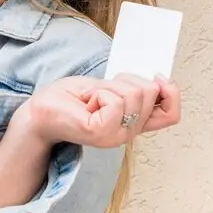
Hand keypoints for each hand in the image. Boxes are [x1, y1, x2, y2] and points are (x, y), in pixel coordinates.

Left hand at [15, 72, 180, 149]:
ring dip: (108, 86)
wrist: (40, 111)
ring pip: (134, 93)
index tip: (157, 77)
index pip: (171, 114)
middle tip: (101, 91)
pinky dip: (98, 93)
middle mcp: (128, 133)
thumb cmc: (71, 99)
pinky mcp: (101, 133)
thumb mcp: (111, 87)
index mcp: (134, 123)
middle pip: (150, 92)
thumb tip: (160, 79)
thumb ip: (136, 89)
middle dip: (125, 79)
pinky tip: (86, 104)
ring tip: (90, 98)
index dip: (171, 92)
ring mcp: (116, 136)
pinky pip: (114, 100)